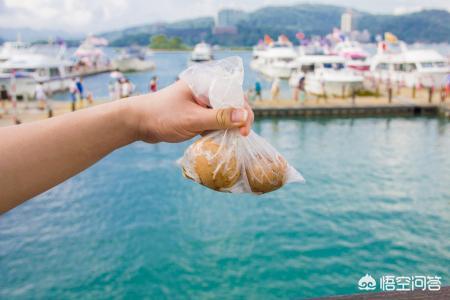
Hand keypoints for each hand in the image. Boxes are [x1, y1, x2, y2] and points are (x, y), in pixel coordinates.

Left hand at [129, 80, 253, 142]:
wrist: (137, 122)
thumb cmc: (162, 116)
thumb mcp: (192, 119)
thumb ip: (219, 118)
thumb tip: (245, 116)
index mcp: (205, 83)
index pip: (235, 93)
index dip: (244, 111)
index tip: (244, 131)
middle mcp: (205, 90)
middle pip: (231, 103)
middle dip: (238, 120)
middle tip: (241, 137)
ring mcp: (200, 102)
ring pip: (223, 114)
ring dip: (228, 127)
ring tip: (232, 140)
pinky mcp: (196, 114)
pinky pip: (214, 121)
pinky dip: (218, 131)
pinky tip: (219, 141)